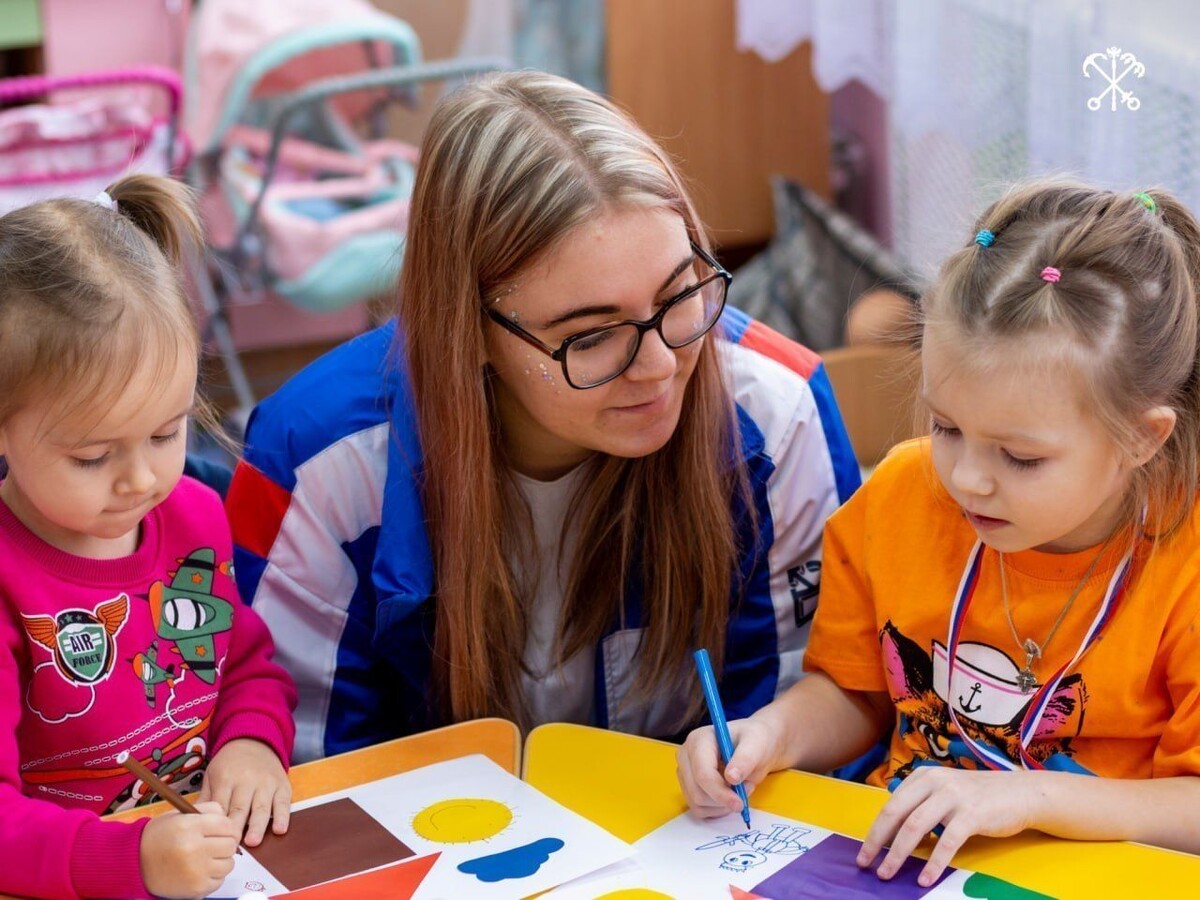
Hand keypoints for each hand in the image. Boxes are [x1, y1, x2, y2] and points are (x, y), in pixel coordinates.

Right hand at [140, 801, 237, 898]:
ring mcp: (196, 871)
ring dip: (221, 860)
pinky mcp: (196, 888)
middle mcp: (193, 849)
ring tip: (206, 858)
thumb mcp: (180, 814)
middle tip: (212, 844)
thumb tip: (228, 817)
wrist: (136, 864)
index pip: (228, 825)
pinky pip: (220, 880)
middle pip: (231, 845)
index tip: (220, 830)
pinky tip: (200, 870)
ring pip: (229, 864)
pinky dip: (214, 876)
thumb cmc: (160, 836)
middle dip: (225, 843)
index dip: (227, 827)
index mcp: (189, 827)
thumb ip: (207, 810)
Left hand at [200, 738, 290, 846]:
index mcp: (226, 778)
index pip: (221, 805)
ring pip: (262, 807)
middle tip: (232, 846)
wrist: (254, 741)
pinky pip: (282, 803)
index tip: (214, 842)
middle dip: (236, 827)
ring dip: (257, 826)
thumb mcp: (212, 775)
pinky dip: (282, 817)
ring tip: (253, 842)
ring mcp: (266, 783)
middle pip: (240, 808)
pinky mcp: (282, 785)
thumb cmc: (229, 765)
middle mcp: (247, 780)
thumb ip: (206, 799)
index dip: (218, 825)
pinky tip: (279, 829)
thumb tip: (194, 824)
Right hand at [676, 716, 784, 817]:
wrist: (754, 746)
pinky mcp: (689, 787)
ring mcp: (685, 773)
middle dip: (724, 799)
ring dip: (722, 805)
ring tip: (741, 789)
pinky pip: (699, 810)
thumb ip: (745, 759)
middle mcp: (686, 756)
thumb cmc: (755, 740)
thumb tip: (731, 778)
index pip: (702, 774)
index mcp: (698, 740)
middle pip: (697, 792)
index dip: (720, 792)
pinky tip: (730, 796)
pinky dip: (717, 810)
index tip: (740, 804)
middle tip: (747, 788)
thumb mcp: (757, 744)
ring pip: (697, 804)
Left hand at [858, 767, 1039, 886]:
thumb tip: (892, 830)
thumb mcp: (944, 791)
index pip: (890, 805)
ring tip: (886, 874)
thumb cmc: (978, 797)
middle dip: (877, 841)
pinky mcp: (972, 814)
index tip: (864, 851)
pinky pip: (946, 842)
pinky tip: (924, 878)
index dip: (875, 830)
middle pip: (896, 813)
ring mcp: (953, 797)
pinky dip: (933, 863)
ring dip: (898, 854)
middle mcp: (934, 782)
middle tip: (865, 863)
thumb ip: (920, 803)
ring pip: (915, 827)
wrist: (1020, 793)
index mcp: (923, 777)